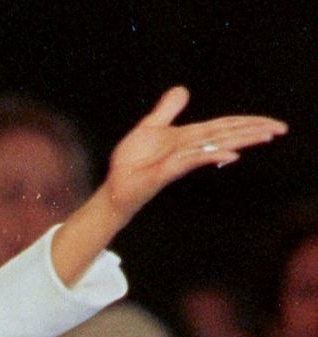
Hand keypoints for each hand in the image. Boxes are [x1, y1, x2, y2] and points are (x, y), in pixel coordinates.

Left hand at [104, 87, 285, 221]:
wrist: (115, 186)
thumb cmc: (131, 162)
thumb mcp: (150, 127)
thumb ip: (167, 110)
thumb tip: (182, 90)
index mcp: (189, 137)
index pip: (224, 126)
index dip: (247, 122)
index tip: (271, 123)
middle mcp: (189, 148)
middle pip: (227, 135)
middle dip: (254, 130)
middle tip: (281, 129)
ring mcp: (180, 160)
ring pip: (216, 146)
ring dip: (242, 140)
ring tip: (266, 136)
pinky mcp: (167, 172)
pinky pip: (192, 161)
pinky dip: (212, 156)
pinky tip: (231, 156)